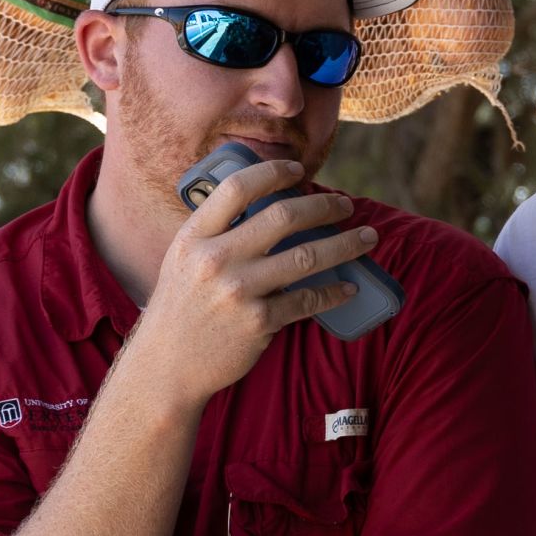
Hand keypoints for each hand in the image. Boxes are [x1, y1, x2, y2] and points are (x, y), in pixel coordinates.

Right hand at [127, 155, 378, 404]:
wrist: (167, 364)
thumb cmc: (182, 308)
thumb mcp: (184, 260)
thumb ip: (216, 233)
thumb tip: (265, 203)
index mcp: (195, 237)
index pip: (238, 188)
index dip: (273, 172)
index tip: (298, 170)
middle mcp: (216, 259)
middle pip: (283, 217)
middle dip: (324, 206)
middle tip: (345, 205)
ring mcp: (239, 291)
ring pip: (308, 256)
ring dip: (346, 244)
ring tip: (368, 237)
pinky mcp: (259, 322)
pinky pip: (308, 299)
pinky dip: (334, 292)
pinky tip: (349, 287)